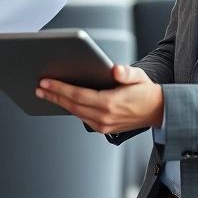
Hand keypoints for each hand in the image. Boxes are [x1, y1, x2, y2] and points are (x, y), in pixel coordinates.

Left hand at [35, 65, 163, 133]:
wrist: (158, 111)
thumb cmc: (146, 91)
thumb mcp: (139, 76)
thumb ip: (126, 73)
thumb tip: (115, 70)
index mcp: (110, 103)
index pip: (77, 95)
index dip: (59, 88)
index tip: (45, 82)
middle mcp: (104, 117)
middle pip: (72, 105)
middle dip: (53, 95)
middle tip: (39, 87)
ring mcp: (103, 125)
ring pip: (75, 112)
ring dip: (59, 103)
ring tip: (46, 93)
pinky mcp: (104, 128)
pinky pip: (82, 117)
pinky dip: (71, 108)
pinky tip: (63, 101)